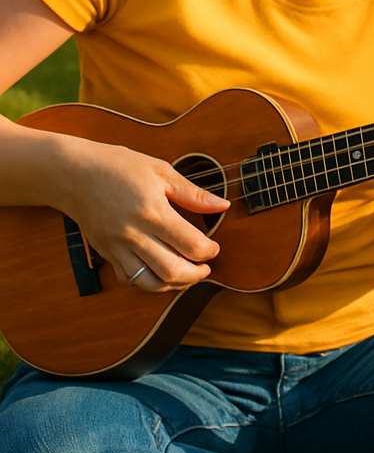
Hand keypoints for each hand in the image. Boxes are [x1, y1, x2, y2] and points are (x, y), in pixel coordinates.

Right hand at [61, 140, 230, 292]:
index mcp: (153, 211)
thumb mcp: (161, 171)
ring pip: (149, 283)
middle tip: (206, 267)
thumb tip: (222, 205)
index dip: (210, 251)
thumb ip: (193, 193)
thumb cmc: (118, 167)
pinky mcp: (106, 253)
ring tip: (187, 275)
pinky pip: (129, 279)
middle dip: (196, 275)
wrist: (73, 174)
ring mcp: (117, 247)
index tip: (214, 247)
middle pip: (173, 271)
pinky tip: (160, 273)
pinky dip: (148, 283)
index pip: (190, 245)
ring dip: (174, 285)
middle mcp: (134, 234)